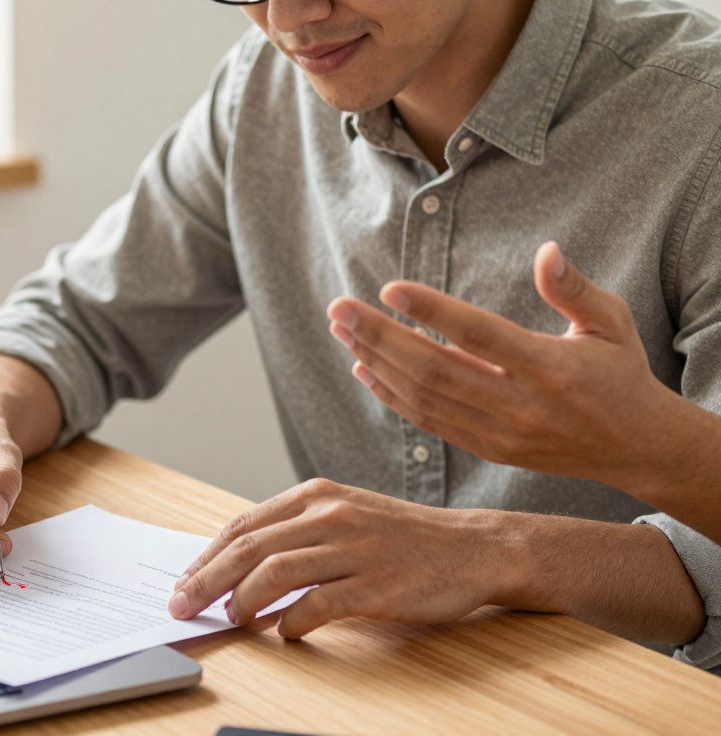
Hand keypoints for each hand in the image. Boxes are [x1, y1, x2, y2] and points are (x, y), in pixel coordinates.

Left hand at [168, 479, 505, 637]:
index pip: (243, 524)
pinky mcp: (377, 585)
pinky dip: (291, 622)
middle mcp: (331, 515)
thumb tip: (237, 568)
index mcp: (316, 494)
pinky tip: (285, 632)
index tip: (184, 581)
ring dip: (243, 601)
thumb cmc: (401, 537)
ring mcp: (355, 549)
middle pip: (249, 548)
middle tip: (182, 606)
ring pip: (276, 572)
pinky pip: (318, 605)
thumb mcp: (344, 514)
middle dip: (206, 580)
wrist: (472, 547)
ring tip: (232, 619)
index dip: (206, 556)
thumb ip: (296, 532)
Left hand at [326, 241, 678, 485]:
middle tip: (340, 308)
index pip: (481, 336)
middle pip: (436, 369)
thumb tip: (546, 251)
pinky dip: (392, 396)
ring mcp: (501, 433)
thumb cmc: (621, 374)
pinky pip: (429, 423)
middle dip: (381, 337)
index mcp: (551, 368)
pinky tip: (365, 368)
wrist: (638, 448)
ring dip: (377, 362)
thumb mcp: (612, 324)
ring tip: (344, 331)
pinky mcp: (489, 450)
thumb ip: (574, 290)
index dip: (433, 313)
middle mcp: (521, 405)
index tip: (389, 289)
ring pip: (425, 398)